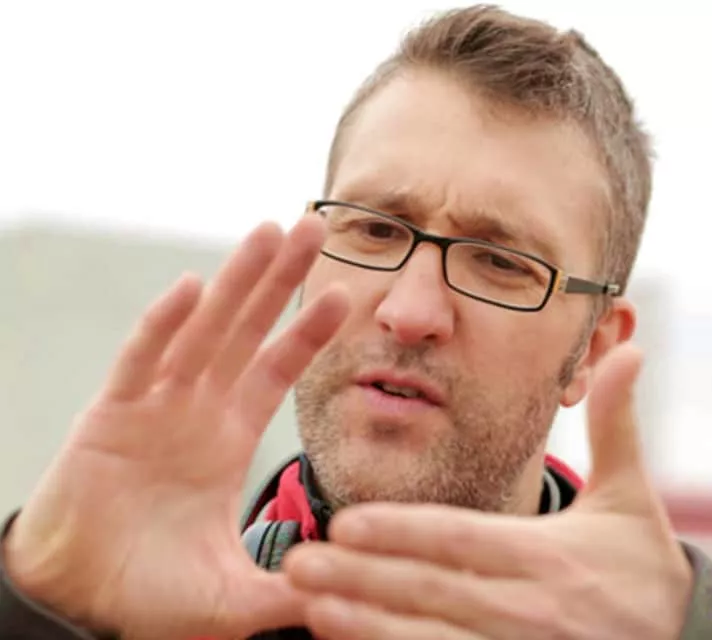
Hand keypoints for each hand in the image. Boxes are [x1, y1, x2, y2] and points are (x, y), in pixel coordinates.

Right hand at [4, 216, 348, 639]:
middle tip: (314, 224)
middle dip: (280, 278)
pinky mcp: (110, 417)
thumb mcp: (235, 597)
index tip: (344, 293)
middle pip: (248, 329)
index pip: (278, 369)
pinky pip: (139, 362)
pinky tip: (190, 291)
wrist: (79, 603)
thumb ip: (286, 592)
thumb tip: (342, 593)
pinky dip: (162, 327)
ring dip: (235, 281)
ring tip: (269, 230)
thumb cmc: (151, 592)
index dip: (309, 331)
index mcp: (228, 438)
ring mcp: (154, 406)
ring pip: (202, 329)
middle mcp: (197, 410)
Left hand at [285, 343, 692, 639]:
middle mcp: (530, 608)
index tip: (346, 523)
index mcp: (549, 556)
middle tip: (299, 564)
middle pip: (432, 590)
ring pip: (431, 639)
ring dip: (367, 626)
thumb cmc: (648, 573)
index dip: (402, 533)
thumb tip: (631, 347)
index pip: (462, 540)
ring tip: (312, 609)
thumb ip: (619, 425)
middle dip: (362, 577)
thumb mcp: (632, 497)